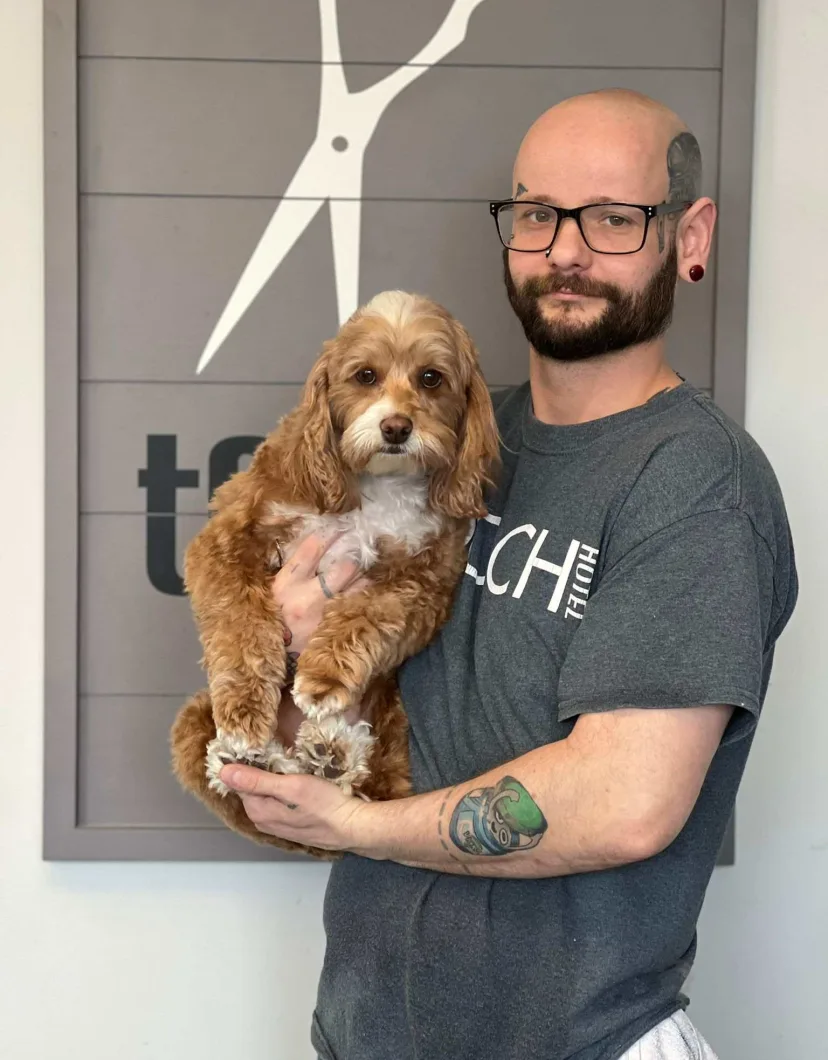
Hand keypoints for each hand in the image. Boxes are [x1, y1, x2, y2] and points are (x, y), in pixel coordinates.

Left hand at [218, 764, 379, 853]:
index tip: (255, 744)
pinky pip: (280, 801)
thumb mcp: (290, 786)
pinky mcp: (292, 823)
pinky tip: (298, 780)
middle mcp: (263, 820)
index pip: (239, 781)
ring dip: (274, 778)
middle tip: (275, 749)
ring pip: (268, 794)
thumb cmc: (324, 805)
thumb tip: (223, 772)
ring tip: (288, 762)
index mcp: (258, 810)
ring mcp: (278, 824)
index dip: (245, 761)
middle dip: (260, 769)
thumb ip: (256, 780)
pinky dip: (284, 789)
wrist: (353, 826)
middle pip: (253, 788)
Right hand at [272, 532, 369, 653]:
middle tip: (359, 546)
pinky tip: (365, 587)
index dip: (330, 532)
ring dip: (363, 575)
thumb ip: (292, 571)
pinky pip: (358, 604)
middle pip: (343, 566)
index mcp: (286, 583)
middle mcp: (307, 596)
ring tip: (363, 568)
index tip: (340, 523)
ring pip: (357, 585)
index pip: (312, 548)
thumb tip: (315, 545)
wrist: (273, 658)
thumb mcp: (273, 591)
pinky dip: (363, 593)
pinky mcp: (336, 628)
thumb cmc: (271, 619)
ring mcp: (325, 614)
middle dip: (354, 555)